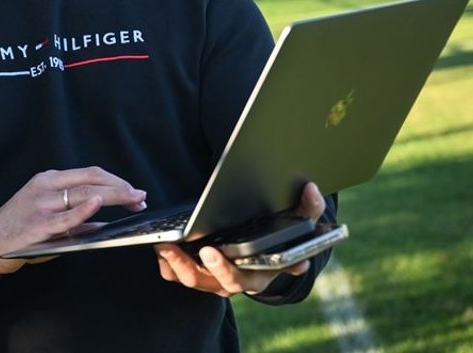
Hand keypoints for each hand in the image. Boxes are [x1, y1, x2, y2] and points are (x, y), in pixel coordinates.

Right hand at [0, 167, 146, 284]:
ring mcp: (43, 205)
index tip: (134, 191)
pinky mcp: (40, 225)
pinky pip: (67, 216)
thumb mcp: (46, 213)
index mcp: (49, 180)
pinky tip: (99, 205)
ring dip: (115, 197)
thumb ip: (74, 216)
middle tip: (140, 197)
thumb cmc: (19, 229)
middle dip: (121, 188)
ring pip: (85, 194)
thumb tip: (104, 223)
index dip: (116, 180)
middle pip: (92, 180)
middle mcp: (46, 187)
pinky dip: (85, 210)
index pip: (90, 173)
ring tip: (133, 202)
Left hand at [154, 181, 326, 296]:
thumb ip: (310, 206)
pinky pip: (177, 274)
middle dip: (192, 267)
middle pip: (211, 282)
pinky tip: (160, 246)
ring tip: (162, 244)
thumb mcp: (301, 219)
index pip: (241, 277)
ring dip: (174, 264)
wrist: (270, 244)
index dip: (224, 269)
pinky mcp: (198, 271)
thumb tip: (312, 189)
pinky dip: (167, 264)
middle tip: (179, 247)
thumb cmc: (284, 232)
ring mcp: (215, 278)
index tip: (210, 252)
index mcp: (260, 272)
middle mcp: (236, 280)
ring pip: (190, 279)